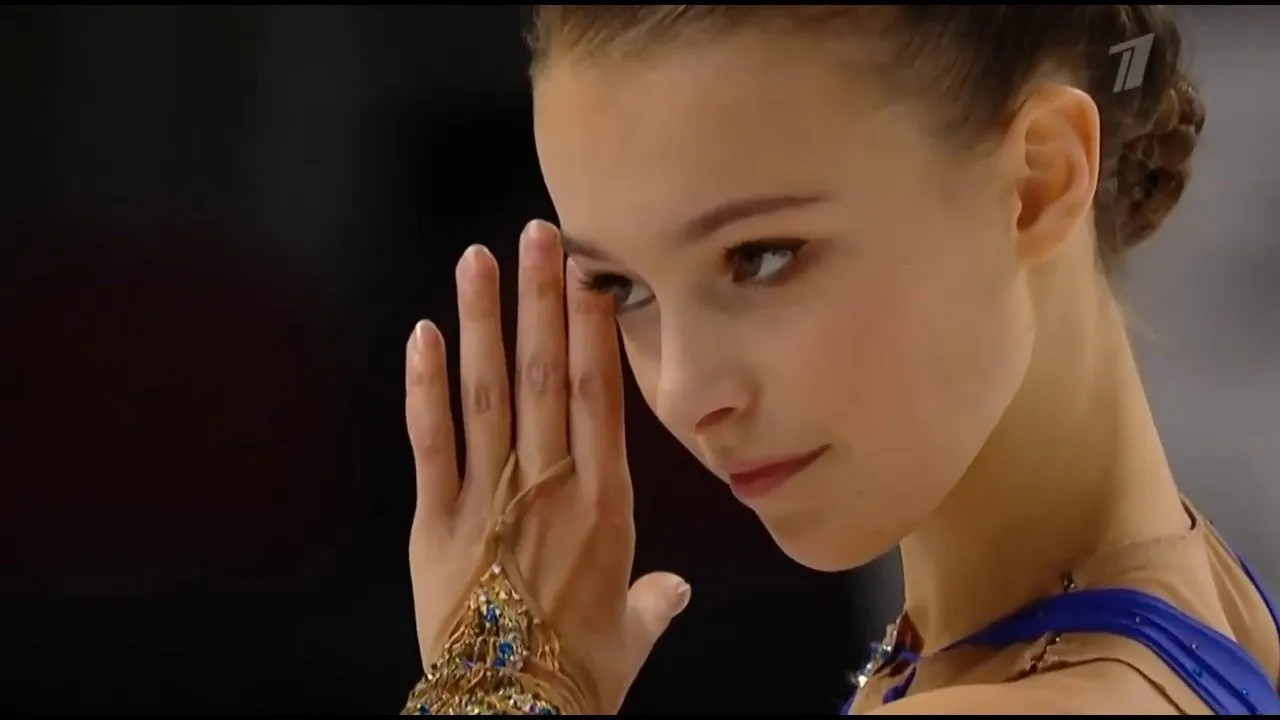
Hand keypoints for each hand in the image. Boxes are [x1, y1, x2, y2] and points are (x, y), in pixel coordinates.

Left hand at [404, 220, 690, 713]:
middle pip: (544, 374)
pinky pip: (431, 441)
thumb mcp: (630, 637)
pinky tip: (425, 333)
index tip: (592, 272)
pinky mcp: (436, 522)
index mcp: (604, 504)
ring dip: (485, 320)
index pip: (599, 395)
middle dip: (542, 298)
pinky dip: (425, 385)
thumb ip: (653, 602)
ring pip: (488, 393)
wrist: (515, 714)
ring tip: (481, 259)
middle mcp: (550, 485)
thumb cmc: (580, 677)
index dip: (592, 328)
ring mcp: (490, 497)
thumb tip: (677, 592)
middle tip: (540, 231)